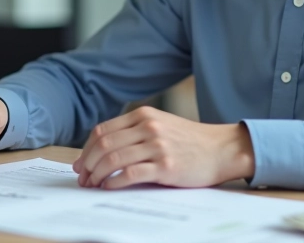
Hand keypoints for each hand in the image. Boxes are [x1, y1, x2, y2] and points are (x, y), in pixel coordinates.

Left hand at [72, 106, 254, 189]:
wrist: (221, 149)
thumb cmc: (189, 141)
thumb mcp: (160, 125)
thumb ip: (134, 132)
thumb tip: (102, 152)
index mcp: (143, 115)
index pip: (102, 131)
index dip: (86, 150)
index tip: (82, 165)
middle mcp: (148, 127)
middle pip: (104, 145)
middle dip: (88, 164)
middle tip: (84, 179)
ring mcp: (157, 146)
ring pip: (113, 160)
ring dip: (98, 175)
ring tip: (94, 185)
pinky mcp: (166, 166)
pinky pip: (130, 175)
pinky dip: (114, 183)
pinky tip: (110, 188)